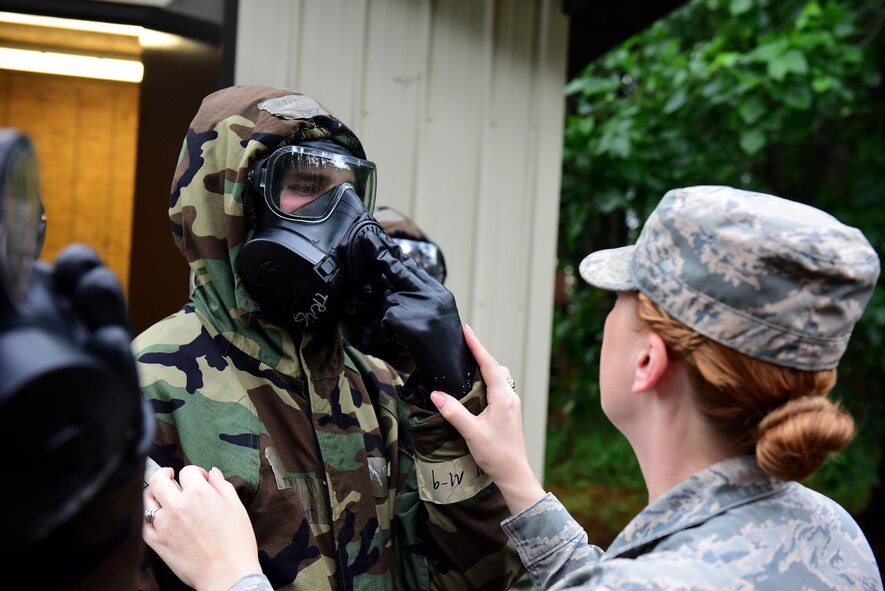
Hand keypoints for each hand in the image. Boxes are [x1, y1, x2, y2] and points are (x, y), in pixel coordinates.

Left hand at [143, 466, 261, 590]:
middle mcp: (178, 505)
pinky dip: (147, 517)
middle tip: (169, 475)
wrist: (227, 574)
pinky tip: (155, 516)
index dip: (196, 473)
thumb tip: (213, 473)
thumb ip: (222, 486)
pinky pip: (143, 524)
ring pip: (147, 500)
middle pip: (158, 480)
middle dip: (164, 474)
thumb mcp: (236, 507)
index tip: (200, 479)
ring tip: (159, 494)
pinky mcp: (157, 542)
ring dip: (152, 493)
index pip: (188, 471)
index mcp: (199, 493)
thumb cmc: (236, 542)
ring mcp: (164, 524)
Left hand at [358, 229, 475, 401]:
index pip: (413, 269)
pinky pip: (388, 318)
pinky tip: (400, 339)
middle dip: (381, 259)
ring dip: (388, 315)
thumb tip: (398, 276)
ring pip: (390, 300)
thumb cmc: (443, 350)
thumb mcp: (438, 316)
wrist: (453, 375)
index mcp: (441, 295)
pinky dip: (388, 330)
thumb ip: (421, 297)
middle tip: (366, 240)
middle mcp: (434, 297)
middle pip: (399, 272)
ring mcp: (423, 309)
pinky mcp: (412, 323)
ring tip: (404, 332)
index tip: (379, 241)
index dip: (395, 256)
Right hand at [430, 325, 545, 514]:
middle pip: (495, 367)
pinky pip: (499, 389)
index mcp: (503, 397)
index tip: (466, 330)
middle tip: (464, 344)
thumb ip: (453, 411)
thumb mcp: (471, 432)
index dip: (476, 346)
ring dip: (485, 369)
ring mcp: (511, 405)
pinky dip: (487, 382)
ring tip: (467, 364)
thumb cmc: (496, 454)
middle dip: (480, 354)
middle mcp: (510, 397)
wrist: (515, 475)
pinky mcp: (509, 413)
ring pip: (499, 378)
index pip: (488, 364)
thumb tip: (436, 394)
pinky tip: (476, 389)